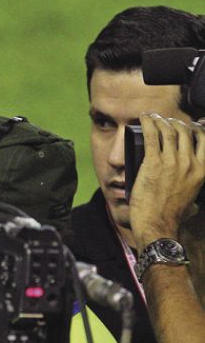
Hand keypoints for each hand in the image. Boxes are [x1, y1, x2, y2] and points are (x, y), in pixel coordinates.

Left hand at [130, 113, 204, 246]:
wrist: (158, 225)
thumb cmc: (171, 217)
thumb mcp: (192, 204)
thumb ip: (193, 198)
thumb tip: (193, 206)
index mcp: (202, 170)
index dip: (199, 128)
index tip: (192, 124)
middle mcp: (190, 163)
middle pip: (186, 132)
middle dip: (176, 122)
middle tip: (167, 121)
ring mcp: (171, 162)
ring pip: (169, 131)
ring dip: (161, 120)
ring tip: (153, 117)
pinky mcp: (153, 163)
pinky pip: (151, 136)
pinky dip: (147, 124)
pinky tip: (143, 118)